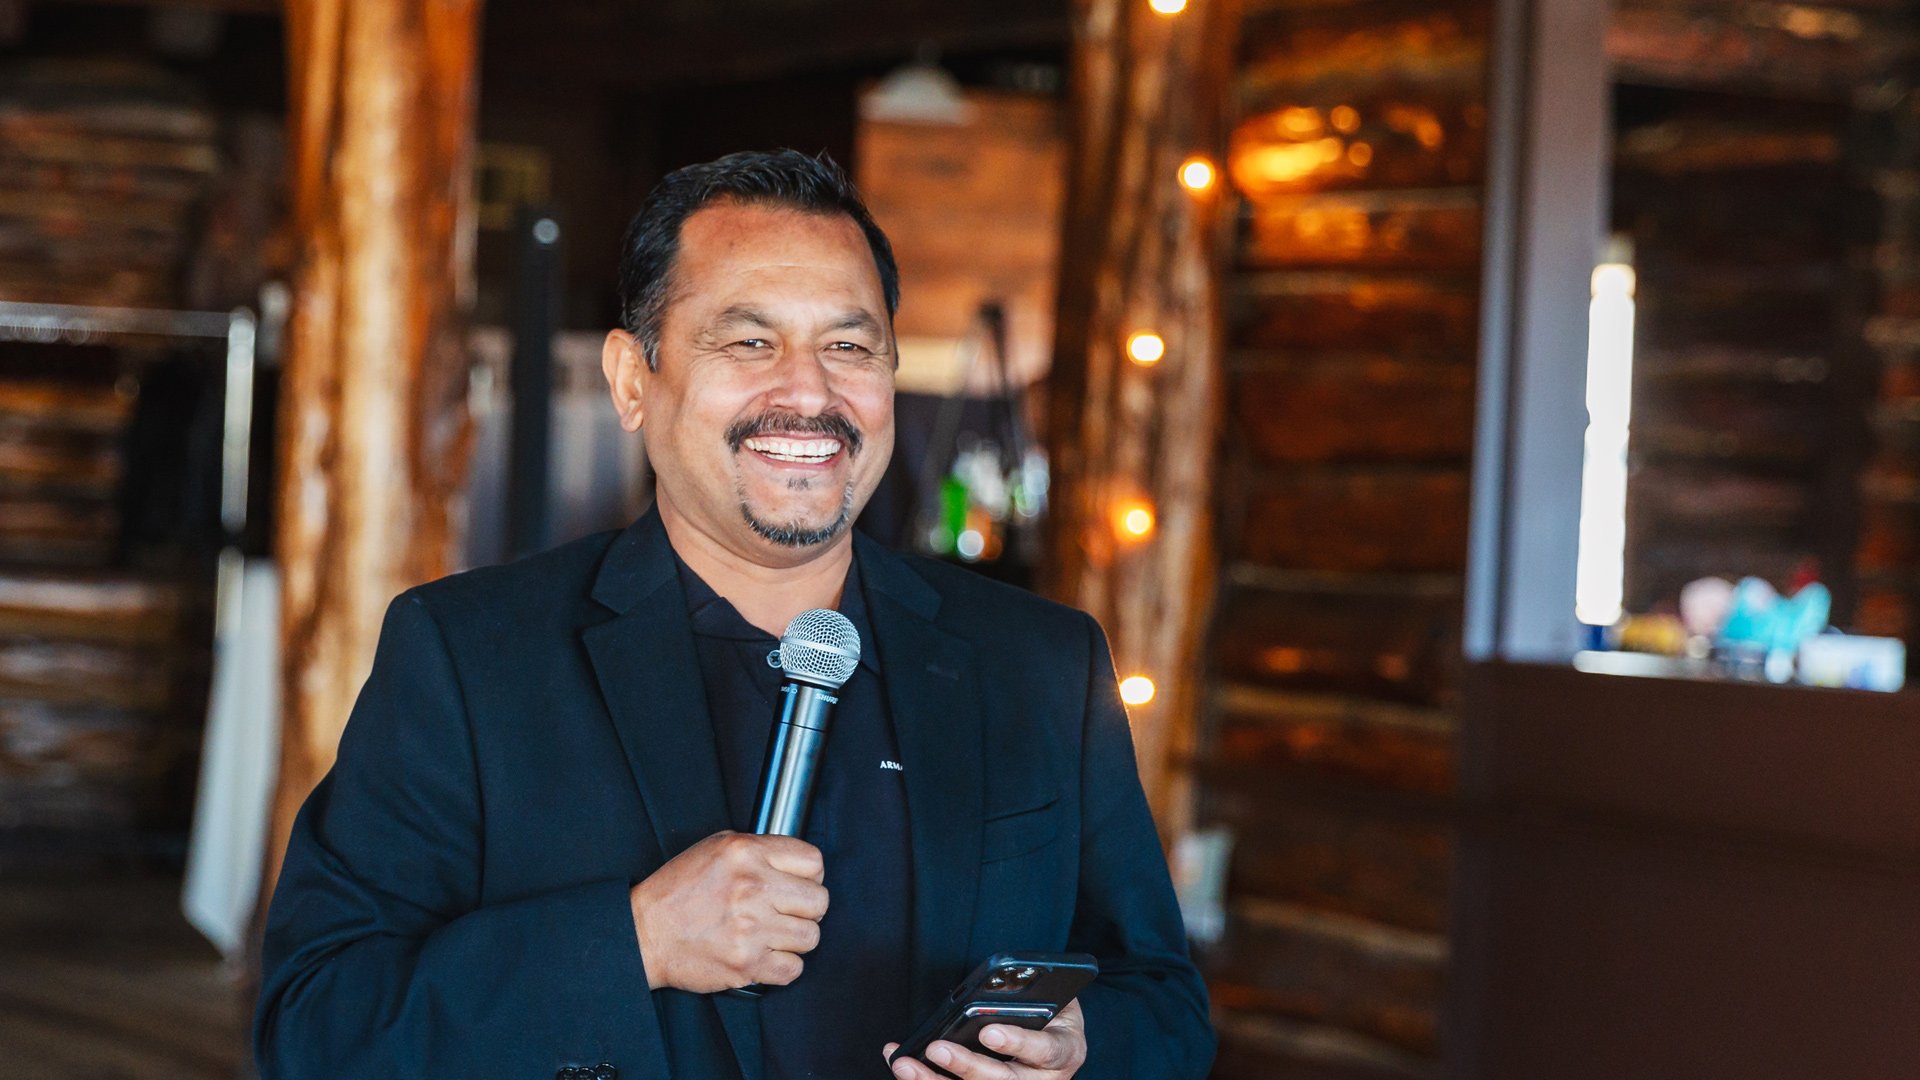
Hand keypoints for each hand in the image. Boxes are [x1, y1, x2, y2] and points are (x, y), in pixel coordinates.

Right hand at [628, 831, 827, 992]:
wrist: (644, 933)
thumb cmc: (678, 890)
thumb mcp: (716, 847)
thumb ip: (760, 850)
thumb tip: (797, 865)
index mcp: (746, 853)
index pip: (814, 861)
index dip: (811, 875)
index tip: (799, 884)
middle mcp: (753, 887)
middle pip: (819, 901)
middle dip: (807, 908)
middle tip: (787, 912)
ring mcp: (751, 928)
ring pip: (810, 936)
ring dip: (794, 938)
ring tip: (772, 934)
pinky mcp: (747, 964)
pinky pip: (794, 969)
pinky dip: (783, 966)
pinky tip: (764, 954)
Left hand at [883, 999, 1085, 1079]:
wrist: (1055, 1031)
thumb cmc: (1050, 1011)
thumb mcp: (1050, 998)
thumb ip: (1027, 994)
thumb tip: (995, 985)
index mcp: (1065, 1051)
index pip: (1044, 1051)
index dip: (1017, 1043)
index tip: (989, 1032)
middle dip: (966, 1066)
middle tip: (937, 1048)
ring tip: (905, 1064)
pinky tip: (902, 1065)